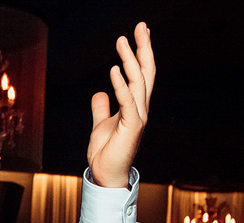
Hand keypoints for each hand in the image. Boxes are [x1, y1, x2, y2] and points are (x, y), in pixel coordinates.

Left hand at [86, 22, 153, 188]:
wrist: (104, 176)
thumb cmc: (105, 153)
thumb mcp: (100, 124)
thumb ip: (101, 108)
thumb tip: (98, 93)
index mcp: (135, 106)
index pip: (141, 74)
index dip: (141, 53)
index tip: (140, 32)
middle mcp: (140, 109)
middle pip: (145, 73)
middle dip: (143, 48)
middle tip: (141, 26)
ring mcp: (138, 117)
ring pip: (138, 83)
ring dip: (130, 60)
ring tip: (122, 41)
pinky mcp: (131, 127)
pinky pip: (127, 101)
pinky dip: (121, 85)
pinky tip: (114, 69)